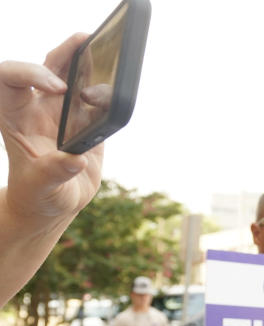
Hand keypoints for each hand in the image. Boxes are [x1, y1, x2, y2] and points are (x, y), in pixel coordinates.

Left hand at [0, 34, 102, 218]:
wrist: (54, 203)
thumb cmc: (38, 195)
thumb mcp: (41, 188)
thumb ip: (53, 173)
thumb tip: (75, 159)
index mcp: (15, 118)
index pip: (10, 79)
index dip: (31, 74)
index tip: (58, 89)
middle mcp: (36, 109)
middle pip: (43, 67)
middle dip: (61, 52)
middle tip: (83, 41)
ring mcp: (61, 113)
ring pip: (69, 75)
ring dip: (84, 61)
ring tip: (101, 52)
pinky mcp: (84, 121)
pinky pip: (94, 97)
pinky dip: (105, 89)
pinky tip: (113, 89)